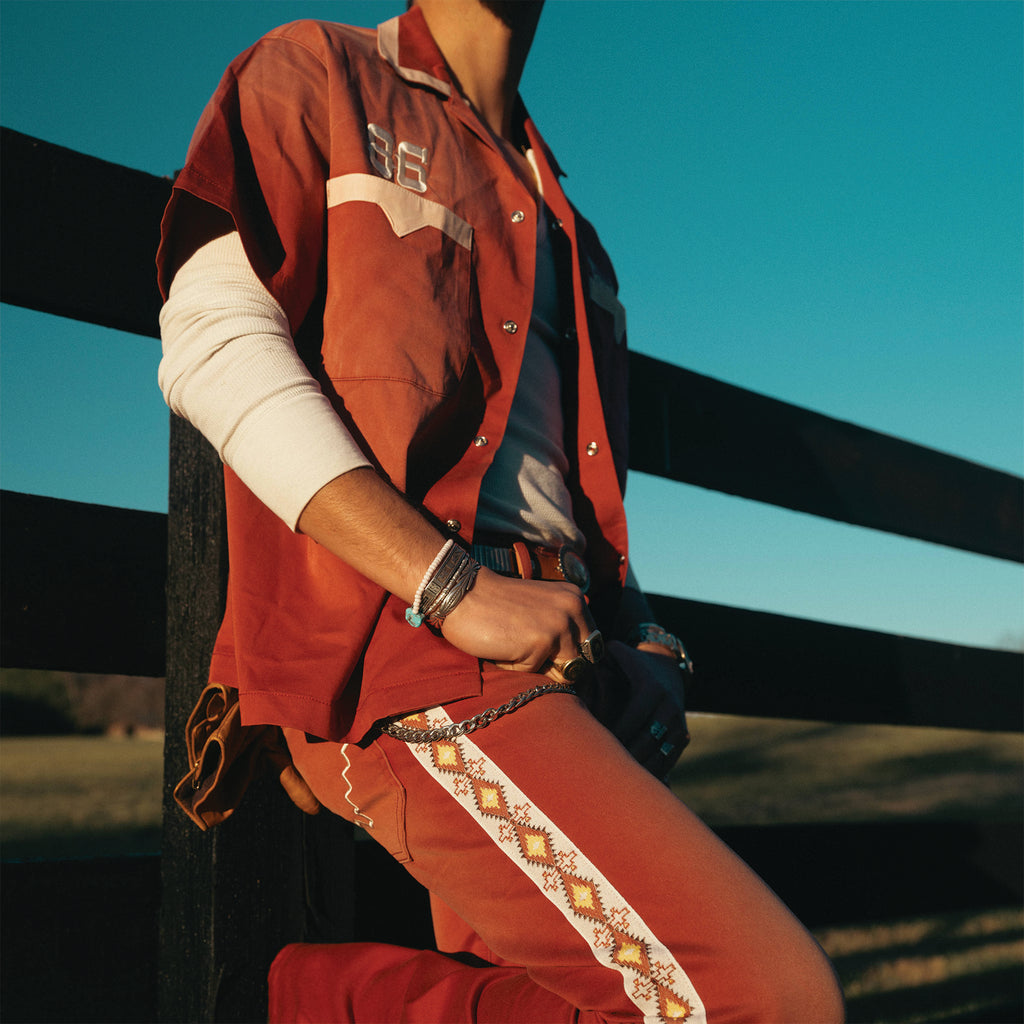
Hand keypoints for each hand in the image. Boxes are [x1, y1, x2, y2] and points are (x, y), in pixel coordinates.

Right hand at [441, 567, 596, 679]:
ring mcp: (560, 625)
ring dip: (536, 667)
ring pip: (562, 672)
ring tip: (514, 645)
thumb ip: (561, 628)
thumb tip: (574, 670)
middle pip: (582, 663)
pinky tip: (502, 646)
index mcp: (575, 598)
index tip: (545, 653)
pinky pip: (536, 673)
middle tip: (526, 651)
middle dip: (557, 667)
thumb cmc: (495, 605)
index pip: (592, 646)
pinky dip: (517, 668)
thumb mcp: (540, 609)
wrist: (461, 593)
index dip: (569, 658)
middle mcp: (574, 608)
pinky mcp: (542, 642)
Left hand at [581, 640, 688, 777]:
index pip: (632, 718)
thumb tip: (575, 665)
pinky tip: (633, 784)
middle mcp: (669, 707)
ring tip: (616, 784)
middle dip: (625, 757)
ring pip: (659, 755)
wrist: (668, 669)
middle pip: (646, 740)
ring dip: (639, 771)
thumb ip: (599, 657)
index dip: (615, 734)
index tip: (598, 748)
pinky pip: (668, 761)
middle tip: (603, 773)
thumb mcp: (619, 654)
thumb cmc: (632, 663)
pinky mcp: (683, 738)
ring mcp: (679, 724)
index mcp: (652, 689)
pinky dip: (651, 773)